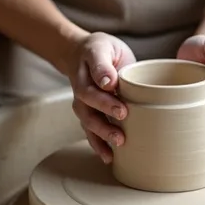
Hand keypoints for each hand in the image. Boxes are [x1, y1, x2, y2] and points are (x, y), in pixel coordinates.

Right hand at [65, 31, 135, 163]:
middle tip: (122, 119)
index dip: (103, 86)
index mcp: (87, 66)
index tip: (114, 88)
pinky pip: (90, 131)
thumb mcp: (103, 48)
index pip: (93, 76)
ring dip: (101, 133)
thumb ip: (104, 63)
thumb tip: (109, 82)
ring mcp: (82, 102)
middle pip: (88, 102)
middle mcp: (81, 86)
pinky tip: (109, 156)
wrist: (83, 54)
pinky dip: (98, 144)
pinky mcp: (88, 113)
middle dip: (104, 113)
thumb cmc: (100, 50)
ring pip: (88, 120)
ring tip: (118, 143)